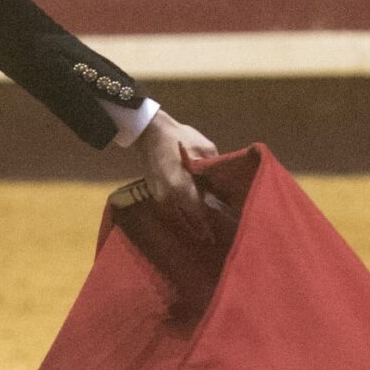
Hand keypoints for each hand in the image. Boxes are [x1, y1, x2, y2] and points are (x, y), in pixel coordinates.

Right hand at [133, 112, 217, 230]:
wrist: (149, 130)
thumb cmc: (180, 137)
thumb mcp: (205, 150)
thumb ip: (214, 172)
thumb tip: (220, 190)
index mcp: (180, 187)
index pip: (197, 213)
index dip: (206, 226)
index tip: (213, 239)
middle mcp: (167, 196)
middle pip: (186, 217)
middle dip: (198, 226)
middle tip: (211, 236)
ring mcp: (158, 194)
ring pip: (177, 212)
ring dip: (189, 218)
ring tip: (202, 225)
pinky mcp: (154, 191)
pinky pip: (170, 204)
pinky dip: (181, 208)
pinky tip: (190, 208)